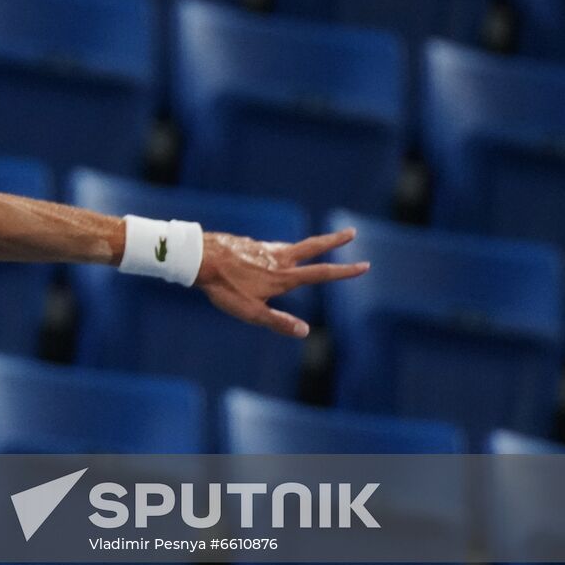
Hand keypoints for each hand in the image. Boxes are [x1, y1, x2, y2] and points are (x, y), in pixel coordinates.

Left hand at [194, 227, 368, 337]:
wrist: (200, 258)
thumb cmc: (224, 288)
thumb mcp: (251, 312)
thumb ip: (278, 322)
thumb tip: (306, 332)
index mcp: (283, 276)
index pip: (321, 273)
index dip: (344, 271)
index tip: (365, 264)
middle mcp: (278, 258)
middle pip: (313, 246)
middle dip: (334, 241)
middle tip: (352, 232)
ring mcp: (263, 248)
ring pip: (291, 246)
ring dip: (307, 245)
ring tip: (316, 246)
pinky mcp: (249, 244)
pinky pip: (269, 248)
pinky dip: (277, 251)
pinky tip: (269, 255)